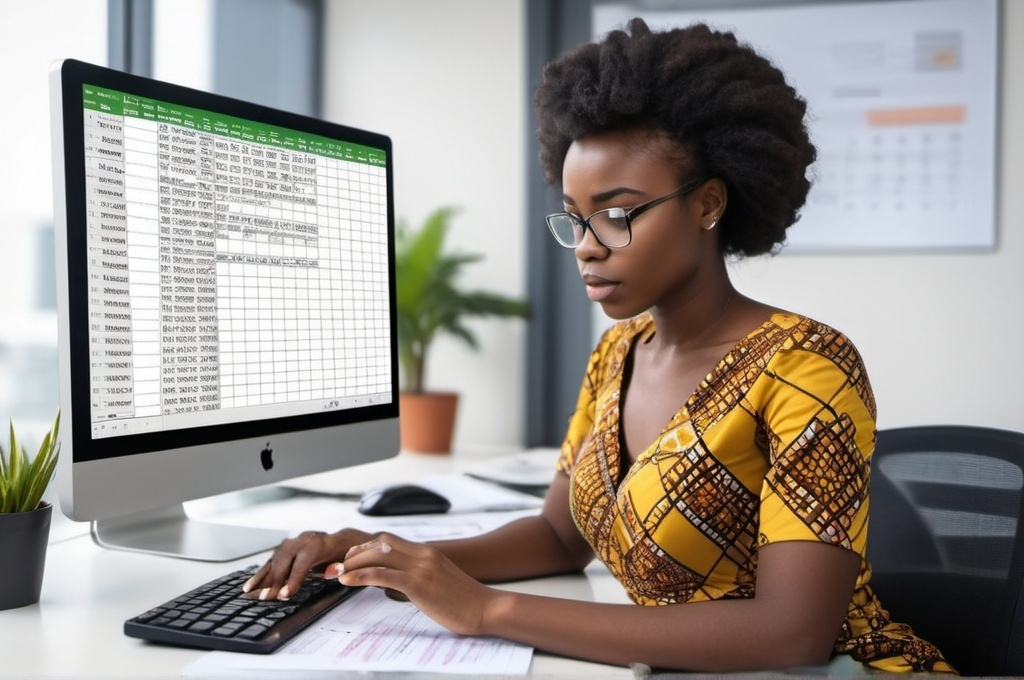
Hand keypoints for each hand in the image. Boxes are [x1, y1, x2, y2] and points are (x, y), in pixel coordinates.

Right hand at [242, 528, 376, 600]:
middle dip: (275, 580)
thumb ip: (342, 566)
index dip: (293, 579)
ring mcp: (294, 543)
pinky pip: (272, 561)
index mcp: (321, 543)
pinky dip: (261, 574)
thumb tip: (334, 572)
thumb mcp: (351, 561)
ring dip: (263, 577)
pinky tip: (251, 585)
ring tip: (250, 592)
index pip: (303, 562)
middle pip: (285, 560)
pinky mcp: (288, 549)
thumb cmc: (348, 554)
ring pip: (275, 560)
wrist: (346, 541)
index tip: (284, 595)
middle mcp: (305, 540)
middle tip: (266, 598)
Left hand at [329, 532, 501, 636]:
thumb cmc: (465, 600)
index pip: (390, 541)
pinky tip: (347, 580)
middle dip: (355, 552)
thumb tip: (398, 582)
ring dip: (352, 563)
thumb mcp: (439, 580)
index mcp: (427, 552)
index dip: (366, 547)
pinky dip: (359, 576)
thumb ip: (420, 575)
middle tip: (340, 564)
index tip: (352, 557)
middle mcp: (423, 555)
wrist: (486, 608)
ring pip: (377, 556)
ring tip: (337, 572)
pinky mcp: (418, 584)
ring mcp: (420, 568)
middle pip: (380, 544)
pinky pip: (382, 575)